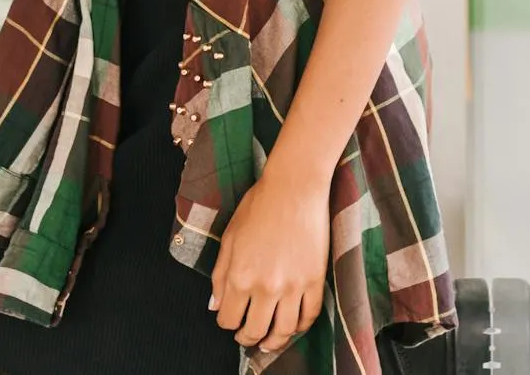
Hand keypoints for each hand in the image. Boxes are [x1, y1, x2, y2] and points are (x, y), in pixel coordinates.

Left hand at [209, 168, 329, 354]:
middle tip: (247, 337)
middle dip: (247, 338)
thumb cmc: (259, 205)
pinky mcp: (314, 281)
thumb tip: (215, 306)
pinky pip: (308, 317)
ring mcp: (292, 286)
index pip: (228, 319)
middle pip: (255, 331)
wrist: (294, 187)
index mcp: (239, 276)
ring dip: (274, 342)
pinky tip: (292, 325)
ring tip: (269, 341)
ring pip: (283, 332)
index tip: (230, 320)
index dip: (226, 323)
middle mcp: (265, 286)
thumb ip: (219, 275)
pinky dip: (299, 327)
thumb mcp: (230, 237)